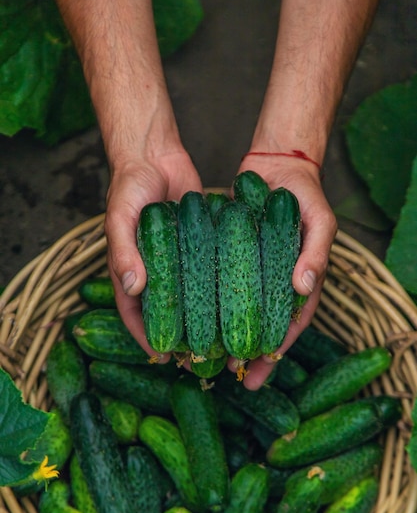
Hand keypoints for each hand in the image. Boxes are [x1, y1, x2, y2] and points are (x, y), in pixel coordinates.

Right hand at [104, 150, 202, 360]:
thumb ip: (123, 250)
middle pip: (167, 313)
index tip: (164, 358)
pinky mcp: (200, 247)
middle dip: (180, 337)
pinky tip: (237, 304)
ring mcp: (178, 261)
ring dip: (203, 319)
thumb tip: (133, 287)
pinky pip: (209, 272)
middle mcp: (156, 271)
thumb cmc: (129, 185)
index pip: (135, 313)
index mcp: (130, 271)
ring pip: (191, 297)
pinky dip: (219, 288)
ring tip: (222, 340)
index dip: (147, 338)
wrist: (154, 154)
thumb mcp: (120, 217)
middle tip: (198, 358)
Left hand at [229, 156, 336, 389]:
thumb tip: (305, 287)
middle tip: (230, 376)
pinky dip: (210, 303)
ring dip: (225, 334)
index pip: (290, 325)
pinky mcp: (231, 258)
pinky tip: (194, 318)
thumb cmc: (306, 193)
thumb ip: (317, 253)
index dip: (275, 351)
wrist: (278, 163)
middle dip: (248, 354)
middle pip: (261, 326)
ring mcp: (252, 272)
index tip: (258, 373)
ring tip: (207, 357)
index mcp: (300, 282)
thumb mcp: (320, 221)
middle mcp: (274, 283)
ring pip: (238, 311)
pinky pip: (221, 284)